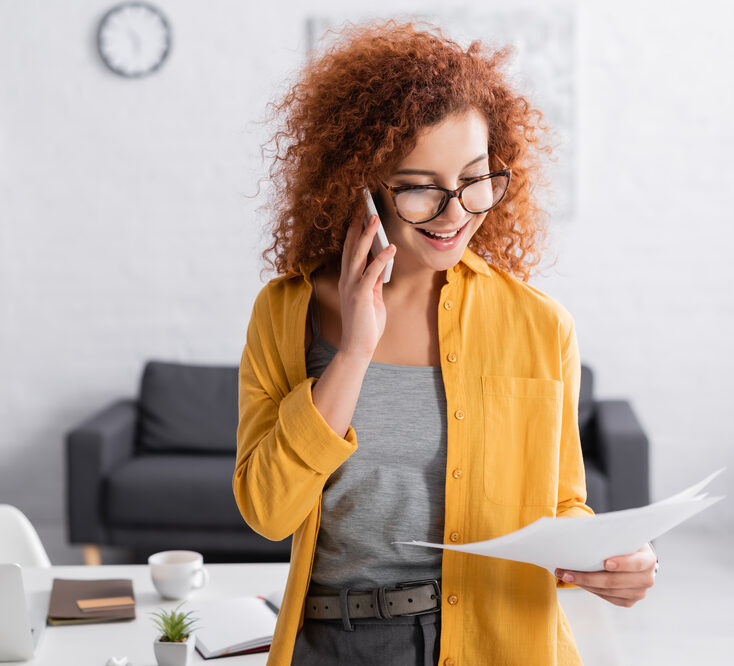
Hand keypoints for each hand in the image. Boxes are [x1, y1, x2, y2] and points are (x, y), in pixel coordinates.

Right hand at [338, 209, 395, 359]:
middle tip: (362, 205)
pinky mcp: (360, 296)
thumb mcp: (372, 297)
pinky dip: (381, 259)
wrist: (359, 346)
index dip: (354, 230)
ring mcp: (351, 287)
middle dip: (356, 225)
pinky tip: (390, 248)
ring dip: (366, 236)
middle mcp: (346, 280)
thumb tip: (381, 262)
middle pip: (351, 247)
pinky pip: (371, 273)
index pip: (350, 250)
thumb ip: (374, 279)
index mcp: (348, 279)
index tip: (359, 213)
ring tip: (374, 218)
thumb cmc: (366, 323)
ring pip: (358, 256)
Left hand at [554, 543, 657, 607]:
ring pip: (607, 591)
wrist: (633, 557)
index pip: (637, 563)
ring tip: (564, 574)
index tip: (605, 563)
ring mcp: (639, 593)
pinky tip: (576, 581)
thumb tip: (580, 529)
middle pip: (615, 581)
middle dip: (587, 576)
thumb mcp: (622, 535)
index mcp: (648, 559)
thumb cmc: (623, 542)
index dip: (622, 564)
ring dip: (583, 583)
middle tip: (566, 572)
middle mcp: (647, 579)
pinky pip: (607, 597)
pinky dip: (590, 589)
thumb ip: (610, 535)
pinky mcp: (629, 601)